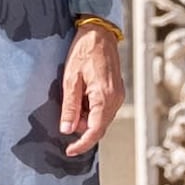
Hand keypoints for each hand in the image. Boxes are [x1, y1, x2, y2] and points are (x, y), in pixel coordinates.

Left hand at [53, 20, 124, 157]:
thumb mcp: (71, 79)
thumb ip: (70, 106)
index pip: (95, 131)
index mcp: (105, 98)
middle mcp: (115, 100)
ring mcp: (118, 96)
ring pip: (101, 119)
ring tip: (74, 97)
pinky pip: (104, 109)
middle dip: (82, 127)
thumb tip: (67, 130)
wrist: (99, 33)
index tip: (69, 151)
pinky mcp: (116, 91)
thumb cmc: (84, 52)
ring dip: (86, 117)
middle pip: (99, 127)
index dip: (82, 144)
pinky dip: (91, 109)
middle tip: (66, 115)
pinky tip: (81, 95)